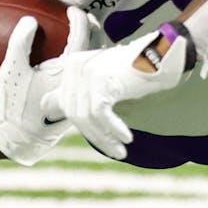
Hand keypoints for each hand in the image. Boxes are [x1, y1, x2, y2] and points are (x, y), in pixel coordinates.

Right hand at [0, 6, 89, 165]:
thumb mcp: (11, 73)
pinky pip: (88, 77)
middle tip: (87, 18)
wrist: (18, 138)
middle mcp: (78, 83)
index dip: (79, 20)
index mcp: (65, 73)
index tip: (73, 9)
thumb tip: (30, 19)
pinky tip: (82, 59)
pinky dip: (88, 62)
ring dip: (94, 46)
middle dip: (94, 31)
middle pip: (95, 50)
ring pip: (94, 64)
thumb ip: (19, 45)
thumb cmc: (13, 105)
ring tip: (89, 34)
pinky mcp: (77, 101)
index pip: (79, 39)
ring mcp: (80, 93)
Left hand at [40, 34, 190, 159]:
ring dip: (105, 137)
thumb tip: (43, 107)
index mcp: (72, 65)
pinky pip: (100, 113)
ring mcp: (87, 71)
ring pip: (87, 116)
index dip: (85, 128)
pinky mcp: (101, 79)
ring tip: (122, 150)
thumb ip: (75, 94)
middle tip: (115, 151)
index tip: (103, 141)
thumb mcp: (102, 82)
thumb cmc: (136, 70)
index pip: (68, 106)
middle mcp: (76, 66)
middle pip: (76, 113)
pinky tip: (126, 137)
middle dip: (96, 136)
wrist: (163, 55)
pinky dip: (113, 129)